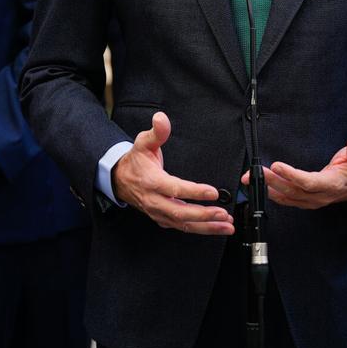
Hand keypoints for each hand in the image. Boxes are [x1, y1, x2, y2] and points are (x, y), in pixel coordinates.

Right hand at [112, 112, 233, 235]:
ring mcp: (158, 212)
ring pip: (183, 224)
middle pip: (180, 212)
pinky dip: (199, 229)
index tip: (213, 192)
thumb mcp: (143, 142)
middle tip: (224, 214)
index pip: (175, 189)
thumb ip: (156, 132)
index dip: (195, 192)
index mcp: (152, 182)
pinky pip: (182, 227)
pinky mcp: (162, 219)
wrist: (120, 180)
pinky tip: (214, 227)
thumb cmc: (135, 161)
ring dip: (206, 227)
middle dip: (204, 215)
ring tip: (226, 226)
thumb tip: (161, 118)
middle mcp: (155, 201)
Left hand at [243, 134, 346, 209]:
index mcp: (332, 184)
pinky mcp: (307, 201)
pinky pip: (288, 200)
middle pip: (293, 190)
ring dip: (269, 187)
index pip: (308, 182)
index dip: (292, 175)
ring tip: (251, 178)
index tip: (277, 165)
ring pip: (288, 196)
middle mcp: (320, 195)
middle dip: (272, 181)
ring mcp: (313, 200)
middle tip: (256, 172)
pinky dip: (274, 194)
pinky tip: (263, 187)